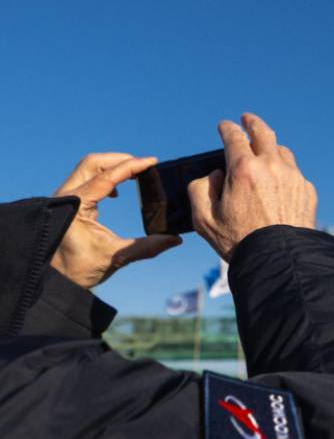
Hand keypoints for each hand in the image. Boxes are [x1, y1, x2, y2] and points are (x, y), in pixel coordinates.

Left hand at [50, 154, 182, 287]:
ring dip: (112, 167)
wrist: (52, 279)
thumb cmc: (78, 269)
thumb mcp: (115, 258)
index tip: (152, 161)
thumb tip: (175, 240)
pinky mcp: (67, 203)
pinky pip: (86, 179)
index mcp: (75, 205)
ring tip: (135, 174)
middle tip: (144, 165)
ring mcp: (64, 198)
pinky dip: (104, 177)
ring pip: (88, 168)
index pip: (106, 176)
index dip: (131, 166)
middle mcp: (66, 196)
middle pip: (93, 162)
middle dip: (120, 160)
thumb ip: (147, 247)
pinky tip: (117, 191)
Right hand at [189, 113, 317, 260]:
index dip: (227, 128)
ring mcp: (293, 177)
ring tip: (265, 150)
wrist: (280, 260)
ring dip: (271, 147)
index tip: (224, 126)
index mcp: (244, 169)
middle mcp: (272, 166)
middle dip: (253, 123)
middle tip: (247, 119)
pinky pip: (294, 173)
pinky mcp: (307, 190)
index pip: (234, 137)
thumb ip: (200, 189)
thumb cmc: (239, 241)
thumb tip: (215, 174)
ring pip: (282, 151)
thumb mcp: (203, 218)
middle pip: (263, 133)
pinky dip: (284, 171)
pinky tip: (279, 180)